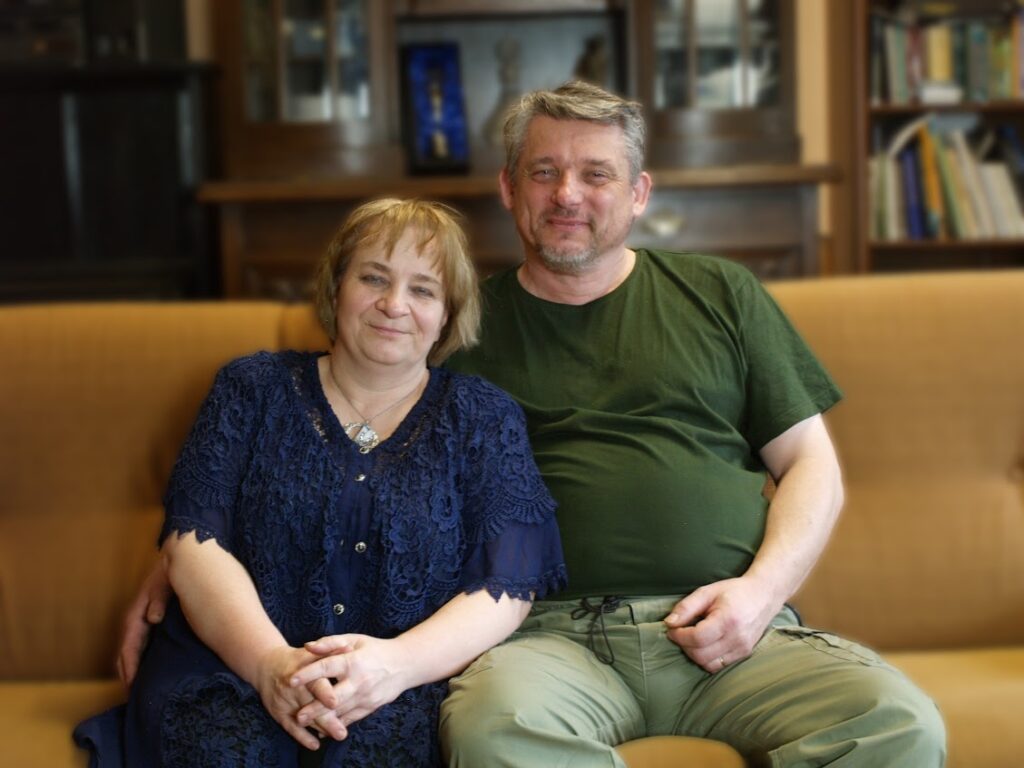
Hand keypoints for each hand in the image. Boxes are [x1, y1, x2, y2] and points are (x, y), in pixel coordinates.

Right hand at [116, 560, 171, 685]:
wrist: (174, 562)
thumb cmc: (169, 574)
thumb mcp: (164, 584)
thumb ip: (157, 599)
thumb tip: (152, 618)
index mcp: (136, 616)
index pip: (129, 647)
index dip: (130, 667)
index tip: (132, 685)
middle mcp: (135, 622)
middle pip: (125, 654)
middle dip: (127, 675)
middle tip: (132, 697)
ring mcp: (140, 623)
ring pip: (131, 652)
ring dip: (131, 670)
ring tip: (135, 690)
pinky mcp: (149, 623)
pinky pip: (140, 646)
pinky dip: (139, 660)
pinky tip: (146, 670)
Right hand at [253, 645, 349, 749]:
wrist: (268, 666)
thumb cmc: (298, 659)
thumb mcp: (312, 652)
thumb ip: (331, 650)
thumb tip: (348, 649)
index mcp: (303, 671)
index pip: (315, 683)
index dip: (324, 693)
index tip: (335, 702)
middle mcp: (293, 687)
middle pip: (311, 705)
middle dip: (326, 719)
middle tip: (341, 731)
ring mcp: (285, 701)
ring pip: (304, 718)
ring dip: (321, 728)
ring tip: (337, 735)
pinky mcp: (279, 713)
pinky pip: (291, 728)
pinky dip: (303, 737)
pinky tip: (315, 744)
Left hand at [290, 635, 412, 732]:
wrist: (404, 664)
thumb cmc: (375, 649)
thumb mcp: (354, 640)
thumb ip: (330, 642)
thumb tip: (308, 646)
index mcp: (353, 661)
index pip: (327, 667)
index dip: (309, 673)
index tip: (292, 680)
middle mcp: (359, 680)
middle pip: (334, 697)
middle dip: (315, 708)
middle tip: (297, 716)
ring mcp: (366, 696)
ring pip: (341, 711)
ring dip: (323, 719)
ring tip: (304, 724)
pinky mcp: (370, 707)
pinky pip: (351, 718)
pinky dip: (337, 723)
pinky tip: (323, 728)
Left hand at [663, 577, 779, 672]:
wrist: (763, 596)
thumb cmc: (734, 591)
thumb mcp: (707, 592)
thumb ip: (686, 607)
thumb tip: (669, 623)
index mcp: (728, 620)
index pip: (697, 638)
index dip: (679, 636)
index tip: (672, 629)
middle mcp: (737, 638)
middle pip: (701, 655)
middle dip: (684, 646)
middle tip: (679, 633)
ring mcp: (743, 649)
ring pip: (709, 664)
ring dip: (694, 654)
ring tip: (692, 639)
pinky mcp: (744, 654)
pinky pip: (719, 665)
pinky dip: (706, 658)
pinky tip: (704, 644)